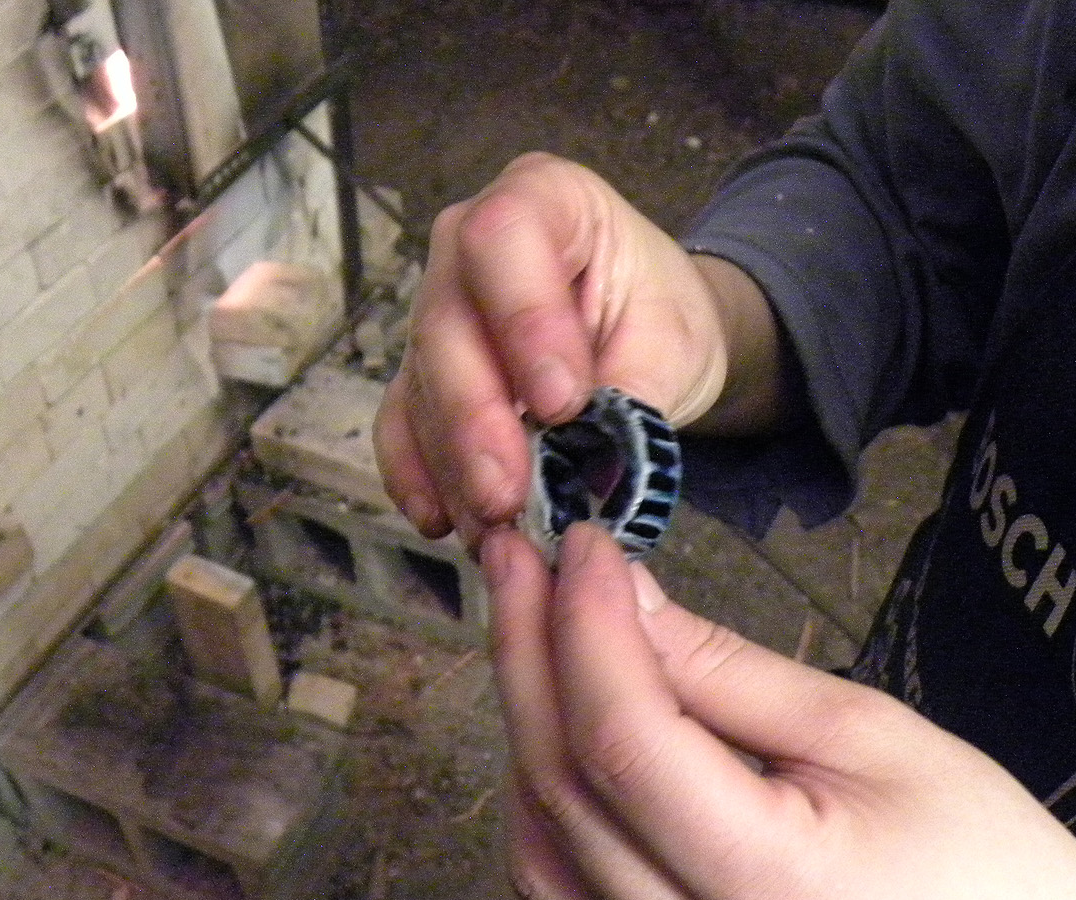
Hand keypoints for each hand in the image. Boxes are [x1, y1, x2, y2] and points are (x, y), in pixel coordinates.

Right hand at [373, 153, 756, 547]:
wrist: (643, 337)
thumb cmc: (658, 315)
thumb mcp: (674, 341)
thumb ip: (631, 393)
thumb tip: (594, 470)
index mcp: (543, 198)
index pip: (504, 238)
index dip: (522, 319)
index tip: (563, 402)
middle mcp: (468, 245)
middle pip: (444, 322)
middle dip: (474, 417)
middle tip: (507, 491)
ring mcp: (435, 309)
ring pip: (421, 383)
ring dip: (451, 463)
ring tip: (492, 525)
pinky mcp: (420, 373)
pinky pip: (400, 422)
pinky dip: (419, 475)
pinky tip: (442, 520)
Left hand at [481, 521, 1075, 899]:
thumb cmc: (981, 867)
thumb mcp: (873, 737)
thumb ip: (729, 671)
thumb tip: (620, 596)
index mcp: (783, 897)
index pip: (625, 744)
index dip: (583, 629)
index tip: (581, 548)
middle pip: (562, 789)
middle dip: (527, 654)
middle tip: (520, 564)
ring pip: (537, 852)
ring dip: (525, 733)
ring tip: (544, 644)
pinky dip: (540, 818)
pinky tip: (559, 750)